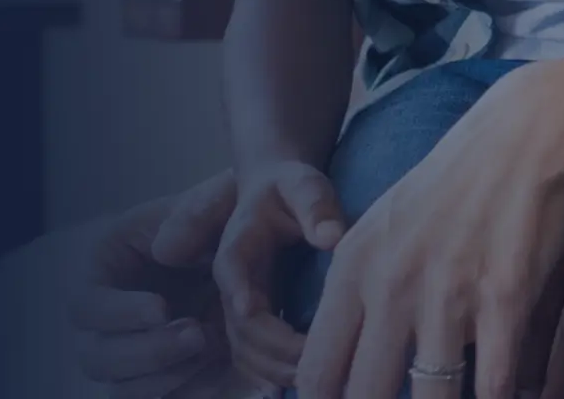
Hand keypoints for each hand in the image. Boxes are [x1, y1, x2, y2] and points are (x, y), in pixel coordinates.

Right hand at [0, 171, 236, 398]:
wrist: (252, 254)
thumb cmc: (223, 219)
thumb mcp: (215, 200)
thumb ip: (194, 214)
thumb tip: (163, 251)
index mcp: (103, 269)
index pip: (85, 305)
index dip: (118, 314)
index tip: (162, 308)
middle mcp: (107, 319)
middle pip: (96, 357)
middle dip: (147, 352)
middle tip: (198, 334)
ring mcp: (130, 353)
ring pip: (123, 388)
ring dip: (167, 377)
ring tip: (214, 346)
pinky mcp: (159, 378)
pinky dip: (187, 392)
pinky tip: (220, 374)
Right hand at [213, 158, 349, 388]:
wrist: (277, 193)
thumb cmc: (292, 188)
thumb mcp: (304, 185)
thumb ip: (315, 205)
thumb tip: (331, 238)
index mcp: (238, 244)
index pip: (231, 270)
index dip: (240, 293)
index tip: (252, 311)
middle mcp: (232, 281)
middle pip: (239, 323)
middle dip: (272, 346)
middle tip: (313, 361)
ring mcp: (239, 305)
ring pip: (243, 348)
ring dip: (273, 368)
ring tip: (312, 379)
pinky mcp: (252, 322)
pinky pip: (251, 357)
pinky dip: (270, 375)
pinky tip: (298, 385)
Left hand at [297, 61, 563, 398]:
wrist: (527, 135)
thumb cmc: (455, 188)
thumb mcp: (383, 229)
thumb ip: (357, 293)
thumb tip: (337, 363)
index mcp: (352, 269)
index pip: (316, 374)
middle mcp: (390, 286)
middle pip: (363, 397)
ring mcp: (447, 295)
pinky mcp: (504, 300)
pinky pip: (492, 385)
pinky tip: (503, 395)